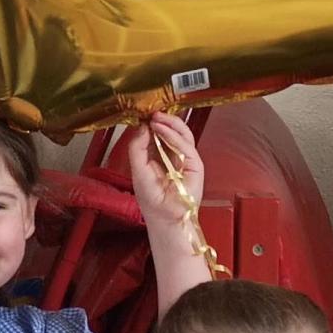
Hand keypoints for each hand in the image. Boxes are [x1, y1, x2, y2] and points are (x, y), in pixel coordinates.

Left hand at [125, 111, 205, 230]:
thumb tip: (142, 127)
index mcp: (161, 156)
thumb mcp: (137, 169)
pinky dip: (175, 136)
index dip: (153, 123)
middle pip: (174, 131)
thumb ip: (137, 148)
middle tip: (152, 113)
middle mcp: (175, 156)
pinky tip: (162, 130)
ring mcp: (187, 160)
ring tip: (157, 118)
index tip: (144, 114)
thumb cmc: (151, 200)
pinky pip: (187, 147)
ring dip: (170, 124)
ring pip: (183, 135)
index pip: (160, 134)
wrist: (163, 218)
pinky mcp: (195, 167)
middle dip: (163, 120)